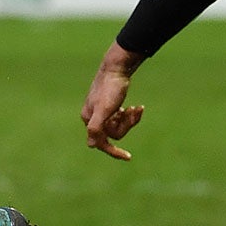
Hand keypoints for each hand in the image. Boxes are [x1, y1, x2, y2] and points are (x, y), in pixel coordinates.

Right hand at [81, 42, 144, 160]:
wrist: (117, 68)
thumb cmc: (111, 88)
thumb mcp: (104, 109)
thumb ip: (96, 127)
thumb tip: (91, 145)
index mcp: (89, 119)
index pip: (100, 142)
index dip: (113, 151)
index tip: (128, 157)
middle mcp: (93, 117)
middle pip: (112, 133)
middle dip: (126, 125)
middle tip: (133, 112)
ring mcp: (101, 112)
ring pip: (118, 126)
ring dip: (130, 119)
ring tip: (137, 108)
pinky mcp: (110, 106)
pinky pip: (120, 118)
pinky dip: (130, 114)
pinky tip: (137, 107)